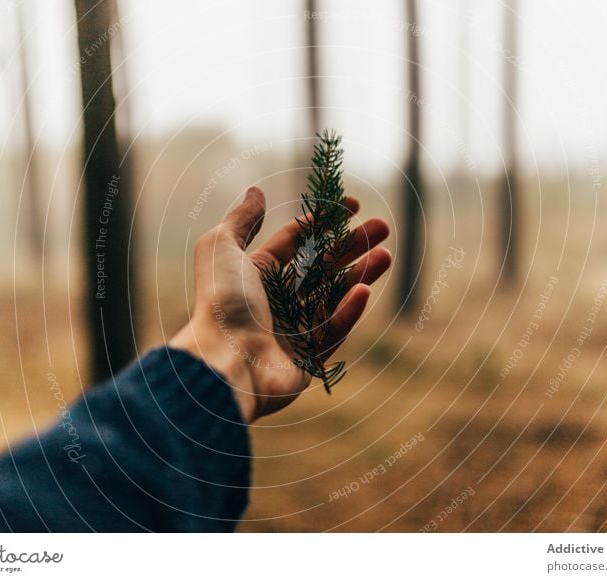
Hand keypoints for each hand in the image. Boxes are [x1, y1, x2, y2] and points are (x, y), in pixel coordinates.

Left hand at [170, 187, 390, 422]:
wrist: (225, 361)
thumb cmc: (220, 302)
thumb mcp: (221, 247)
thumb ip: (241, 219)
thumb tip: (256, 191)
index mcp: (257, 273)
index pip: (297, 240)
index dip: (324, 221)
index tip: (354, 204)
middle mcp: (276, 300)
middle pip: (322, 266)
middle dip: (352, 245)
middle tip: (382, 227)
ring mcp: (294, 330)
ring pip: (335, 297)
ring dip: (361, 274)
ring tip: (386, 256)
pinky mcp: (308, 359)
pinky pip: (334, 330)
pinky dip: (350, 311)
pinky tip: (365, 291)